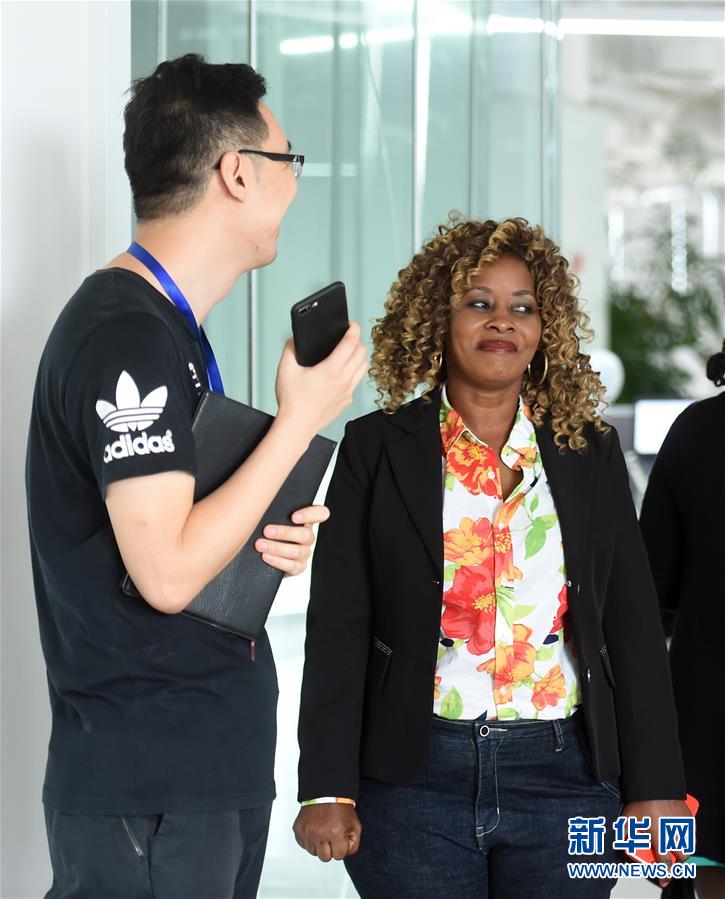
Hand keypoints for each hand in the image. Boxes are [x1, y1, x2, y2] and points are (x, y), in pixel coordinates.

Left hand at [254, 505, 329, 574]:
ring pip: (298, 551)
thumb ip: (271, 506)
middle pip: (305, 535)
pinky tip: (265, 556)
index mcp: (305, 520)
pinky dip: (278, 561)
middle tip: (266, 531)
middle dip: (284, 533)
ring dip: (277, 547)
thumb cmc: (265, 528)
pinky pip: (292, 566)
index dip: (311, 514)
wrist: (261, 552)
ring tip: (260, 544)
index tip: (294, 516)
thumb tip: (260, 497)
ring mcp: (304, 552)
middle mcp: (308, 536)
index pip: (320, 513)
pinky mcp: (299, 567)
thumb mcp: (270, 515)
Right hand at [274, 322, 367, 439]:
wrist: (297, 426)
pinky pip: (356, 383)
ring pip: (364, 368)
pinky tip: (343, 373)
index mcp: (330, 370)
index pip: (350, 343)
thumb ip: (290, 349)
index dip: (353, 330)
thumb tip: (295, 339)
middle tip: (349, 337)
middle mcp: (343, 381)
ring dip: (359, 357)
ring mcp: (347, 392)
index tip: (352, 324)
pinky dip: (354, 373)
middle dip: (357, 341)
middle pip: (362, 353)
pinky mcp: (347, 401)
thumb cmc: (292, 402)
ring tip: (350, 353)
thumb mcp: (285, 370)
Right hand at [293, 804, 361, 861]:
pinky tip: (315, 830)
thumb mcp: (355, 825)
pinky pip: (304, 845)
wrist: (325, 792)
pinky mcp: (298, 830)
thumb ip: (354, 844)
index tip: (341, 838)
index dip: (342, 847)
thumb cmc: (340, 807)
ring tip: (323, 831)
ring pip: (313, 852)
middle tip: (332, 837)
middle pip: (325, 858)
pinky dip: (310, 840)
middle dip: (330, 849)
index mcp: (335, 832)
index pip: (339, 856)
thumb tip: (345, 853)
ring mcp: (307, 832)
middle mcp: (319, 833)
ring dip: (319, 845)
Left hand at [620, 799, 692, 888]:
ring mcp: (683, 827)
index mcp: (660, 839)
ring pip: (688, 845)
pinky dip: (688, 836)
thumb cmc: (641, 801)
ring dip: (684, 849)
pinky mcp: (689, 818)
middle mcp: (674, 836)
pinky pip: (692, 832)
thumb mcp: (628, 819)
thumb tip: (619, 843)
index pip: (664, 864)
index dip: (664, 874)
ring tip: (676, 847)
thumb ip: (623, 834)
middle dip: (677, 860)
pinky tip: (681, 834)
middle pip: (681, 856)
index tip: (664, 880)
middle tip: (671, 859)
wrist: (654, 785)